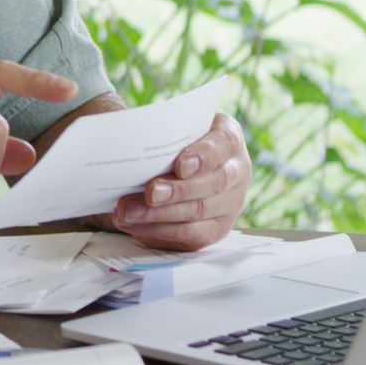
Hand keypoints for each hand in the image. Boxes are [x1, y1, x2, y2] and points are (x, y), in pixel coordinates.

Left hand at [110, 114, 250, 249]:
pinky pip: (190, 235)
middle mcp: (237, 171)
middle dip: (178, 191)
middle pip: (214, 183)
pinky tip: (134, 225)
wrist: (175, 164)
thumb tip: (131, 140)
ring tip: (129, 212)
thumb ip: (163, 133)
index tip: (180, 166)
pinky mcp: (216, 228)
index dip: (203, 156)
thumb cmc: (172, 142)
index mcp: (229, 139)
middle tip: (149, 193)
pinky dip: (158, 230)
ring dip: (160, 215)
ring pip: (200, 212)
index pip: (223, 144)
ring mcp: (230, 203)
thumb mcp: (174, 129)